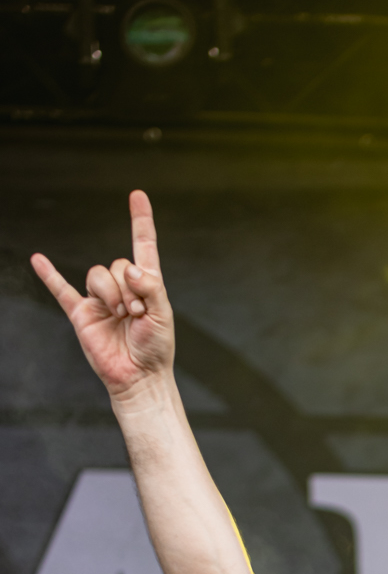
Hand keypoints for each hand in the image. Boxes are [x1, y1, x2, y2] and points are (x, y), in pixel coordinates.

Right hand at [30, 189, 173, 401]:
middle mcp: (121, 287)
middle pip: (116, 263)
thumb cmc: (156, 348)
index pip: (143, 245)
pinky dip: (49, 274)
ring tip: (122, 316)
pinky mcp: (82, 313)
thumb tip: (130, 270)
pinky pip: (61, 289)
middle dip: (129, 288)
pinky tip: (38, 259)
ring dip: (111, 294)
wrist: (139, 377)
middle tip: (137, 313)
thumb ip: (151, 287)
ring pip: (97, 275)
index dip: (140, 221)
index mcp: (145, 284)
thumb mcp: (163, 315)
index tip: (137, 196)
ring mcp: (100, 299)